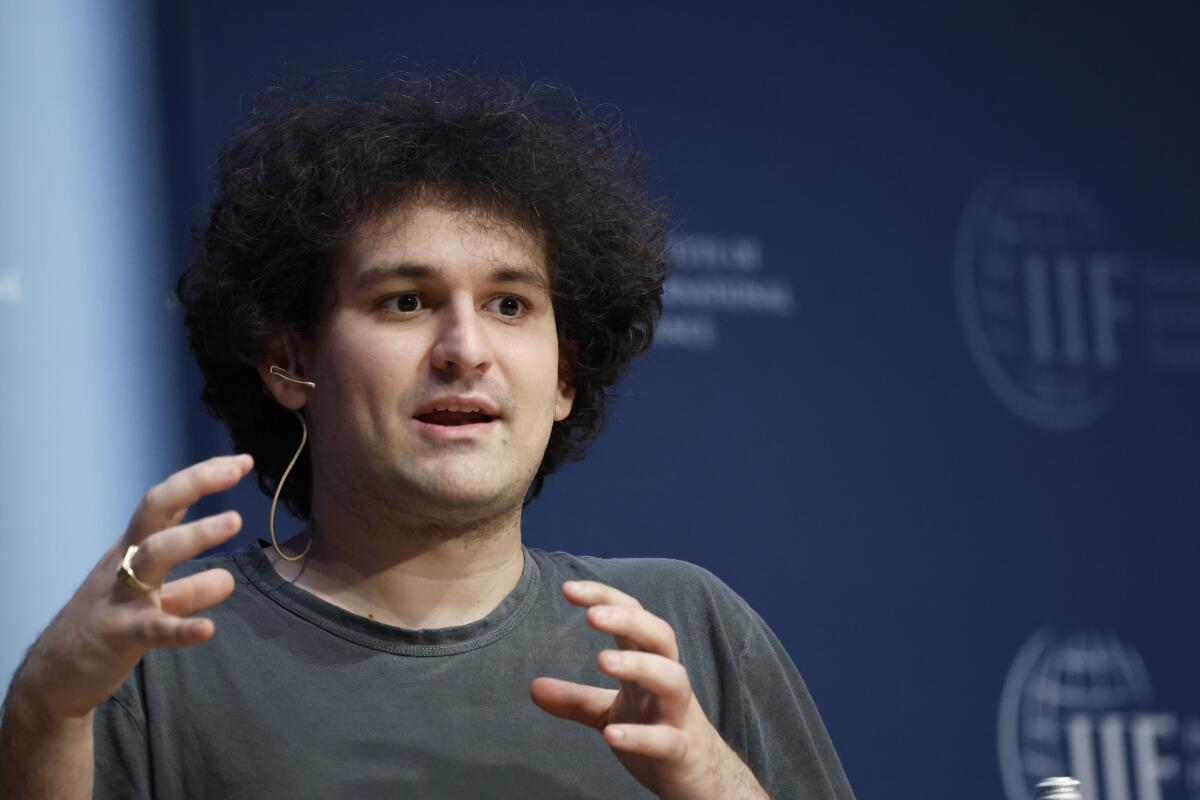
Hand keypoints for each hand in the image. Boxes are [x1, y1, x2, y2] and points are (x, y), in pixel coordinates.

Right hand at [5, 455, 252, 726]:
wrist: (52, 678)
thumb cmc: (104, 629)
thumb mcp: (149, 603)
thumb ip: (189, 591)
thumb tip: (227, 579)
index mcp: (133, 550)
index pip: (166, 502)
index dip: (201, 478)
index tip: (241, 462)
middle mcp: (125, 563)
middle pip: (155, 511)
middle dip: (194, 485)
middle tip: (236, 470)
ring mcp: (120, 597)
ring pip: (154, 555)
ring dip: (194, 535)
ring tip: (234, 521)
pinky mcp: (119, 635)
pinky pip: (153, 628)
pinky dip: (181, 627)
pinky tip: (207, 629)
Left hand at [529, 580, 767, 799]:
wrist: (698, 776)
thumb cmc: (655, 730)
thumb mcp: (609, 711)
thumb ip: (575, 699)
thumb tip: (533, 687)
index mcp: (649, 664)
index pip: (634, 617)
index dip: (605, 598)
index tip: (568, 589)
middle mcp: (667, 680)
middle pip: (660, 637)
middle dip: (629, 620)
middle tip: (592, 615)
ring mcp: (677, 714)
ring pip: (672, 679)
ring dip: (640, 666)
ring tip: (602, 660)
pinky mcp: (681, 751)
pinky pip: (666, 740)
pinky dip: (641, 737)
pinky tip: (611, 734)